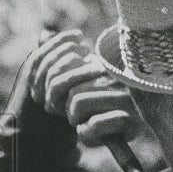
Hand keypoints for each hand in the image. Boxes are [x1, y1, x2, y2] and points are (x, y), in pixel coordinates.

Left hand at [28, 29, 138, 146]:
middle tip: (71, 116)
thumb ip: (63, 63)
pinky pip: (94, 123)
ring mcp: (124, 97)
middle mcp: (114, 77)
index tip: (53, 103)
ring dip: (74, 119)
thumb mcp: (81, 85)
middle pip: (68, 85)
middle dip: (63, 106)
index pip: (67, 62)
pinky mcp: (130, 118)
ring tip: (82, 123)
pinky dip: (87, 132)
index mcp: (102, 65)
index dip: (51, 86)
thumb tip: (42, 36)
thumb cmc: (99, 110)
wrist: (127, 135)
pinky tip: (91, 132)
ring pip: (78, 101)